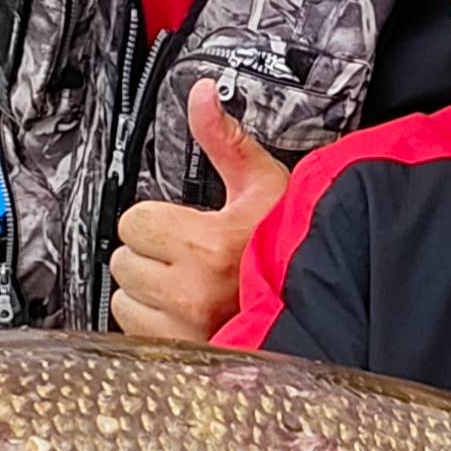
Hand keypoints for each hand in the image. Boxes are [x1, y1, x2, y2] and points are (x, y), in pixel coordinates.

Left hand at [108, 81, 289, 343]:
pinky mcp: (180, 355)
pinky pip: (136, 331)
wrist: (325, 309)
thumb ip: (224, 140)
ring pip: (125, 297)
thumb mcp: (265, 186)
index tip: (187, 226)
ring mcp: (184, 331)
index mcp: (209, 245)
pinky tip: (185, 311)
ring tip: (187, 284)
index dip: (158, 219)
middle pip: (125, 259)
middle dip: (151, 253)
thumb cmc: (296, 250)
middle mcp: (191, 292)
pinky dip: (153, 321)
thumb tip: (202, 95)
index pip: (135, 222)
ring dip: (147, 290)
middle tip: (189, 255)